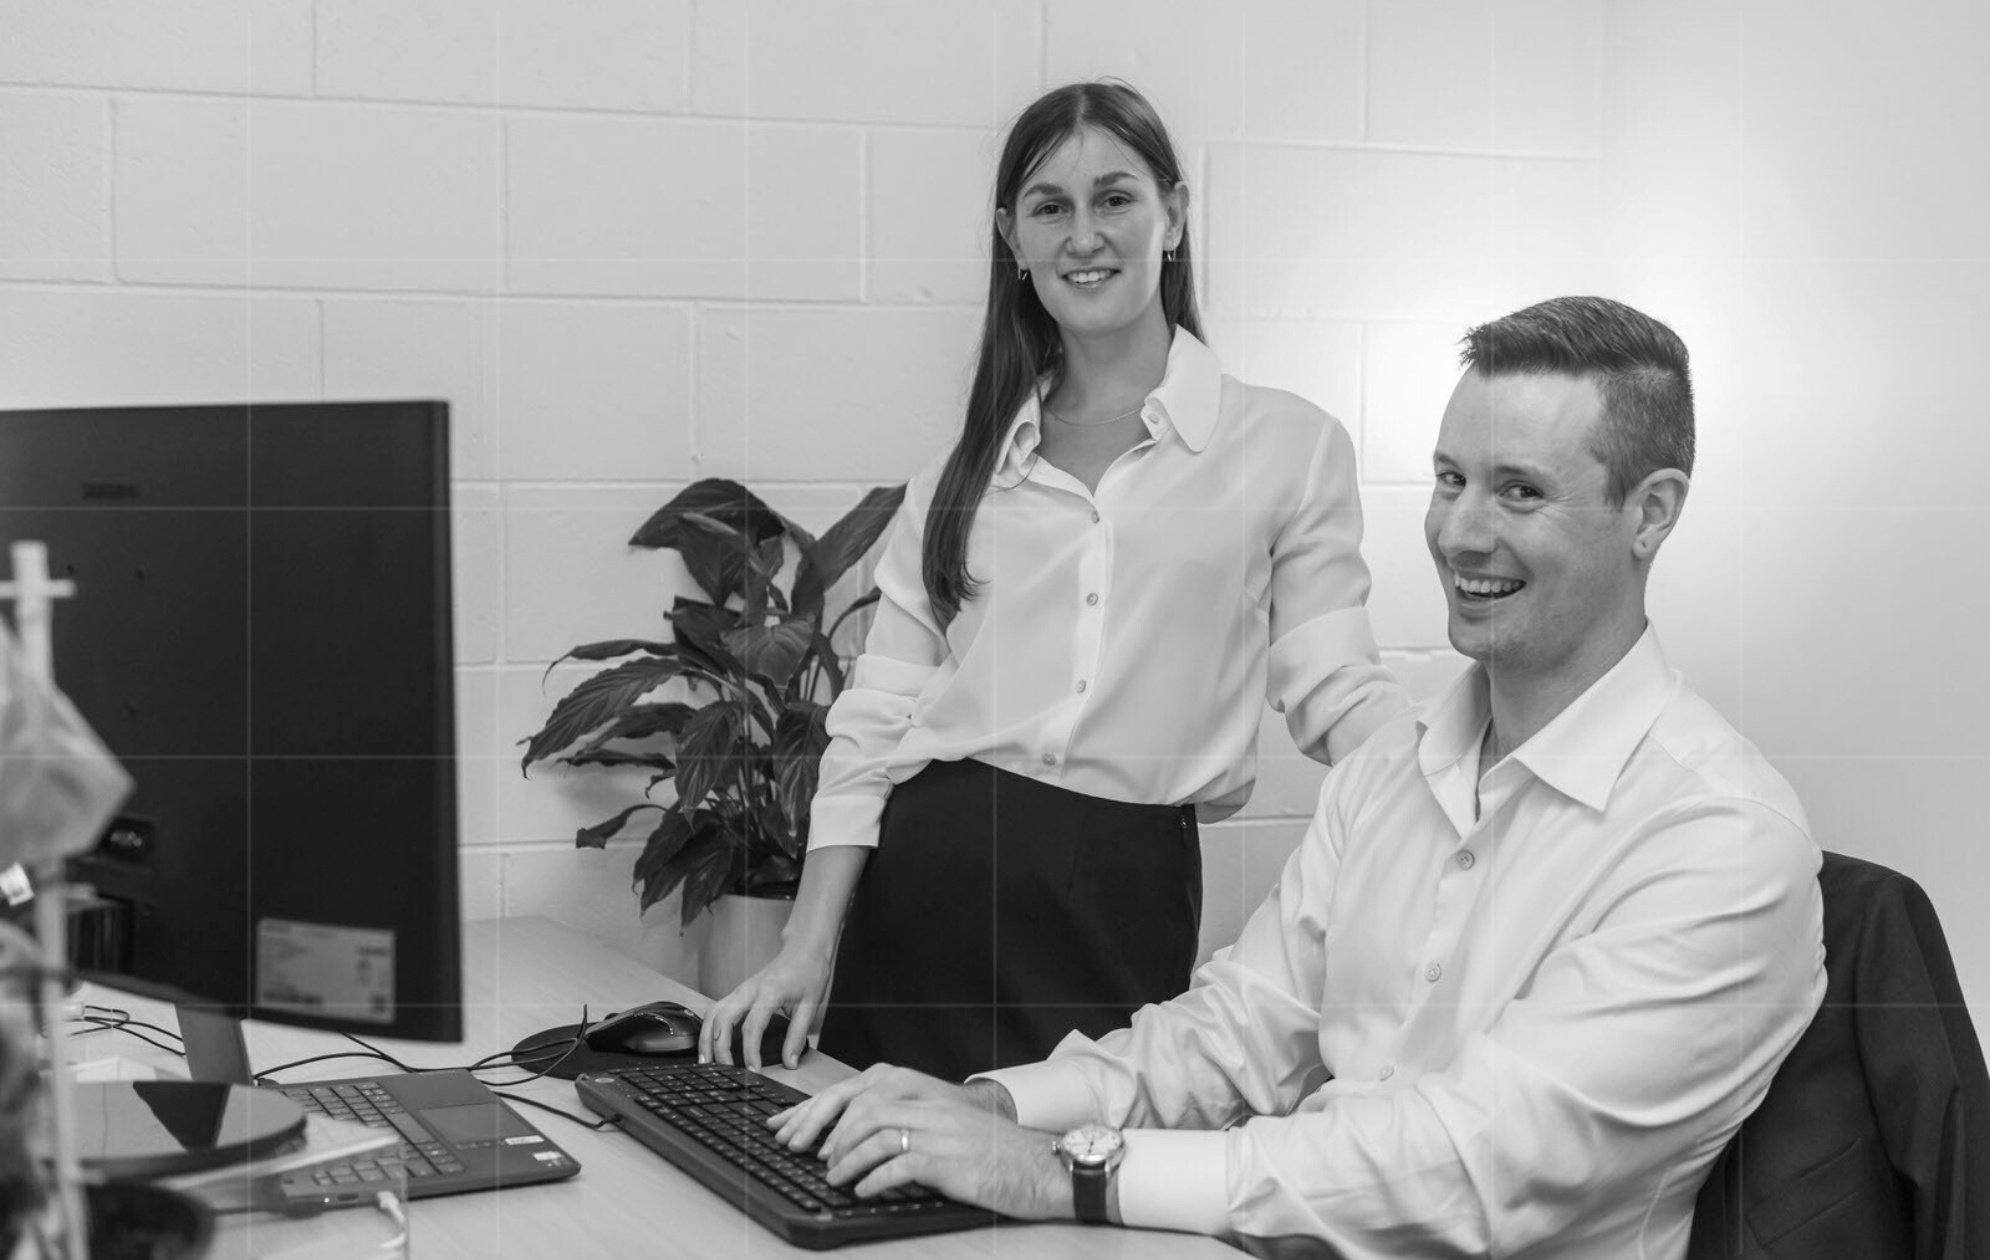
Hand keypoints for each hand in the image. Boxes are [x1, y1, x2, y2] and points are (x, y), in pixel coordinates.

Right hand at [697, 943, 830, 1068]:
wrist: (804, 949)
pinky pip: (715, 1010)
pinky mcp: (737, 993)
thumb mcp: (810, 1005)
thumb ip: (797, 1036)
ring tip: (706, 1062)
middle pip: (723, 1020)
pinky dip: (709, 1029)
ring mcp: (740, 990)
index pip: (752, 1027)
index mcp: (769, 993)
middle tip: (725, 1070)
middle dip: (720, 1047)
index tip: (753, 1070)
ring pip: (713, 1014)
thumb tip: (790, 1062)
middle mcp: (749, 990)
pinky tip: (709, 1045)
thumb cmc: (808, 973)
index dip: (750, 1051)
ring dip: (706, 1039)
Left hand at [768, 1065, 1068, 1218]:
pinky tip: (863, 1190)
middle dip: (826, 1130)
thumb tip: (860, 1139)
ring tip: (834, 1176)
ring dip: (846, 1157)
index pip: (862, 1090)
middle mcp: (930, 1105)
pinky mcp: (948, 1160)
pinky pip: (898, 1164)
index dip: (823, 1108)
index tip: (794, 1126)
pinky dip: (873, 1179)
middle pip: (862, 1106)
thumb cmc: (993, 1154)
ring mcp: (939, 1130)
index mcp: (926, 1093)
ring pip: (875, 1132)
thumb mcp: (949, 1128)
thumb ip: (910, 1124)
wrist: (1041, 1168)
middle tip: (807, 1153)